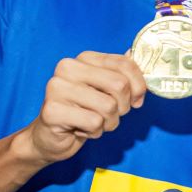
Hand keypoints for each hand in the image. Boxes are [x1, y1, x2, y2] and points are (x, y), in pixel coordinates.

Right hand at [23, 52, 146, 163]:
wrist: (52, 137)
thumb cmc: (85, 111)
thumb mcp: (108, 90)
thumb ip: (123, 73)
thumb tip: (136, 54)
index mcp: (84, 58)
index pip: (125, 64)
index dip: (139, 86)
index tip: (136, 100)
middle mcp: (68, 68)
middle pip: (119, 85)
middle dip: (123, 106)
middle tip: (110, 114)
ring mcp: (57, 88)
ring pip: (108, 106)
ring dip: (109, 122)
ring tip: (94, 122)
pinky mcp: (52, 111)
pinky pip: (94, 122)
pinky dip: (95, 132)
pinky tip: (81, 129)